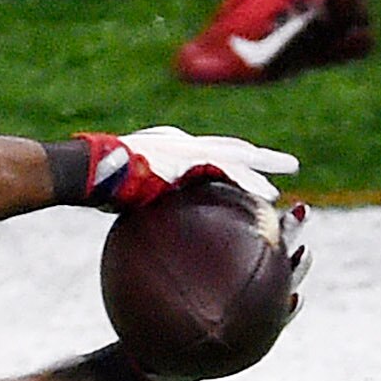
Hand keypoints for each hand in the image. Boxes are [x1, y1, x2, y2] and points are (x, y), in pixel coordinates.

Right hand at [75, 126, 298, 208]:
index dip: (232, 163)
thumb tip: (136, 237)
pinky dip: (249, 181)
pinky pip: (228, 169)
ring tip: (289, 172)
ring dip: (264, 165)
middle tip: (286, 164)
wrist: (91, 169)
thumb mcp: (120, 196)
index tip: (251, 172)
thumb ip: (138, 207)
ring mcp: (187, 147)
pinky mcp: (190, 156)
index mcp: (170, 149)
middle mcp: (183, 142)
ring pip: (238, 154)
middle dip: (259, 156)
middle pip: (231, 148)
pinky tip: (269, 194)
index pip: (209, 155)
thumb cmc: (96, 184)